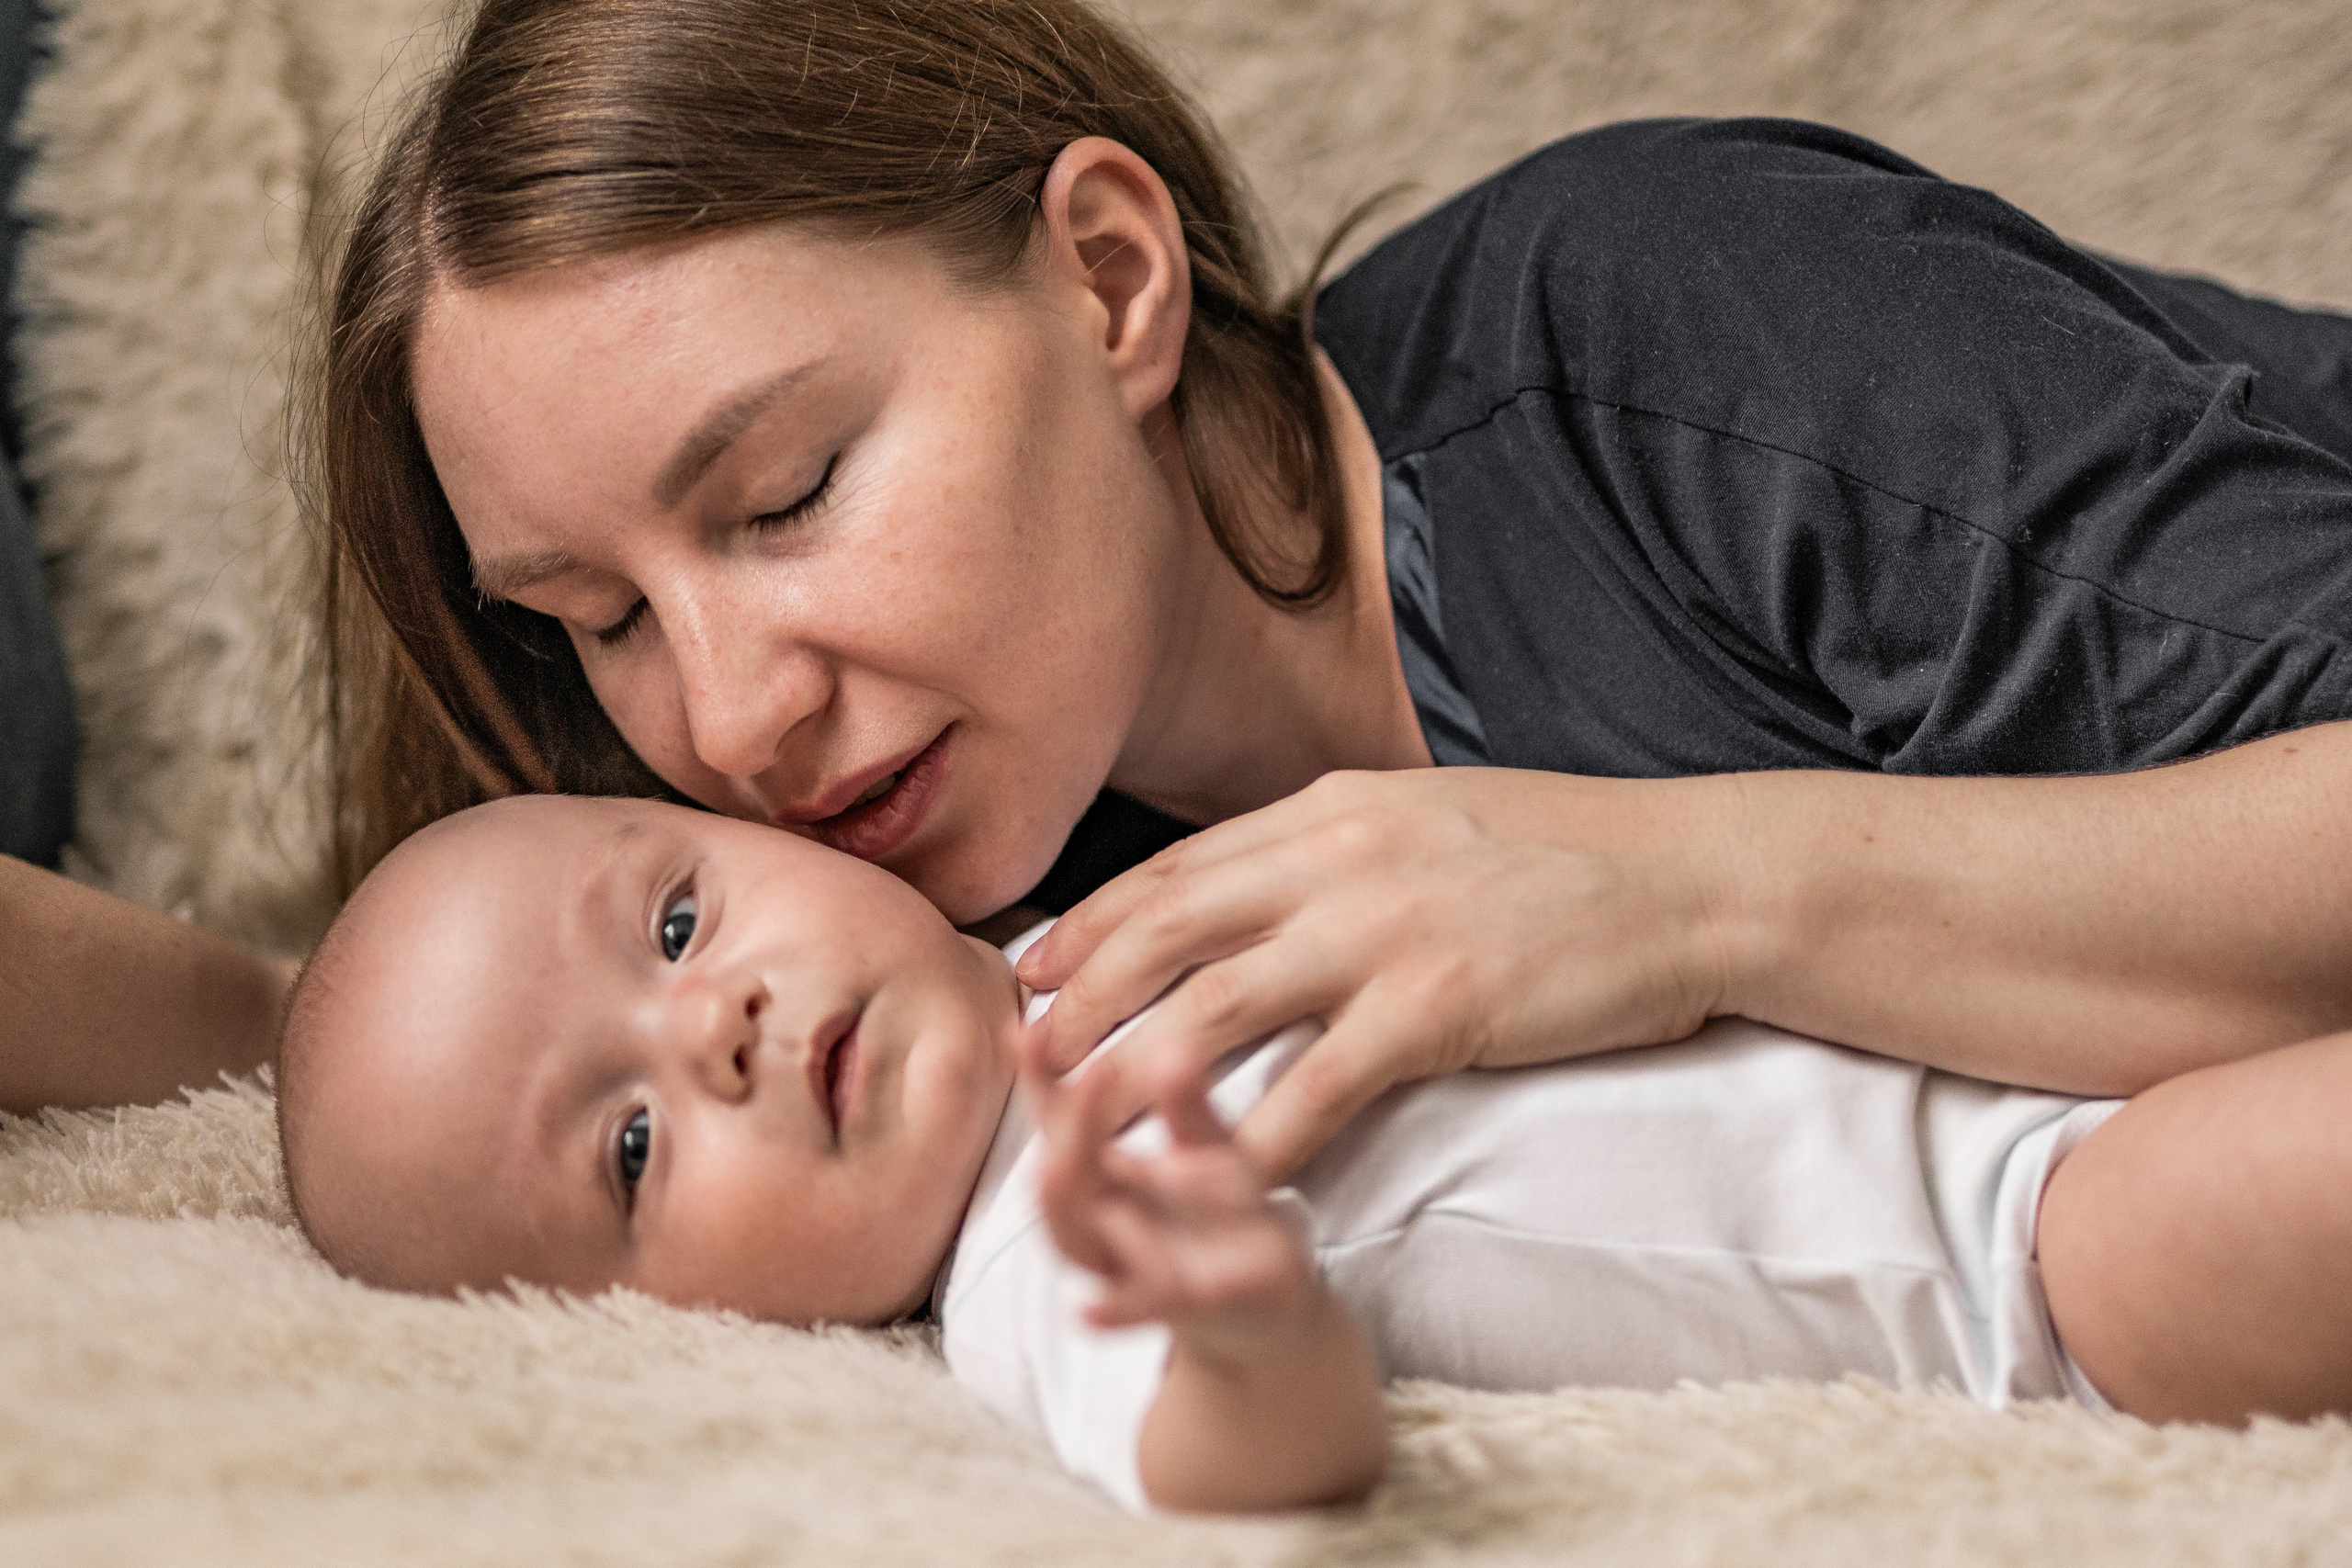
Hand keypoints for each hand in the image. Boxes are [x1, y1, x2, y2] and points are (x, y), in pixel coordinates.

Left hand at [1016, 767, 1743, 1177]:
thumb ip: (1343, 847)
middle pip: (1171, 932)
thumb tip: (1271, 877)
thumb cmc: (1572, 854)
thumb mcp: (1431, 817)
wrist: (1692, 879)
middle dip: (1085, 996)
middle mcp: (1338, 862)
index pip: (1181, 868)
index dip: (1097, 920)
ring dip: (1132, 1074)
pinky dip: (1246, 1142)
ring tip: (1075, 1127)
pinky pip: (1314, 1090)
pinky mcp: (1437, 1007)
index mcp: (1331, 811)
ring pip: (1215, 1009)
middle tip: (1025, 1054)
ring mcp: (1384, 933)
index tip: (1038, 964)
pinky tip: (1202, 1186)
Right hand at [1021, 1025, 1322, 1353]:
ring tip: (1051, 1169)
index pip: (1061, 1124)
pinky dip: (1112, 1310)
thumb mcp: (1214, 1151)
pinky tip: (1088, 1311)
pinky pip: (1137, 1309)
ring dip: (1066, 1209)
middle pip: (1065, 1179)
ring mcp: (1132, 1269)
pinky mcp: (1178, 1310)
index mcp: (1110, 1175)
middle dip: (1067, 1135)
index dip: (1041, 1081)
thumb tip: (1172, 1043)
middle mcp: (1106, 1220)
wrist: (1271, 1300)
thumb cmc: (1228, 1215)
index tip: (1026, 1031)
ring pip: (1080, 1242)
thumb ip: (1189, 1107)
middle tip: (1083, 1082)